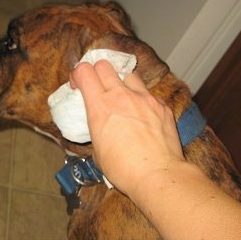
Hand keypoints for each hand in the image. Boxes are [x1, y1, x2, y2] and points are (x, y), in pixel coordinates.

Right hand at [70, 60, 183, 194]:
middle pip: (105, 66)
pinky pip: (149, 95)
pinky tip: (145, 118)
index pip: (84, 71)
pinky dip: (143, 102)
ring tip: (125, 101)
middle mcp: (121, 95)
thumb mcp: (97, 151)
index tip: (79, 85)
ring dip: (123, 84)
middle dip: (98, 73)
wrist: (157, 173)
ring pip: (129, 76)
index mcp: (100, 106)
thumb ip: (97, 131)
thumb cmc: (123, 168)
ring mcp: (144, 98)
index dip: (78, 75)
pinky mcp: (162, 105)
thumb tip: (101, 130)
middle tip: (99, 89)